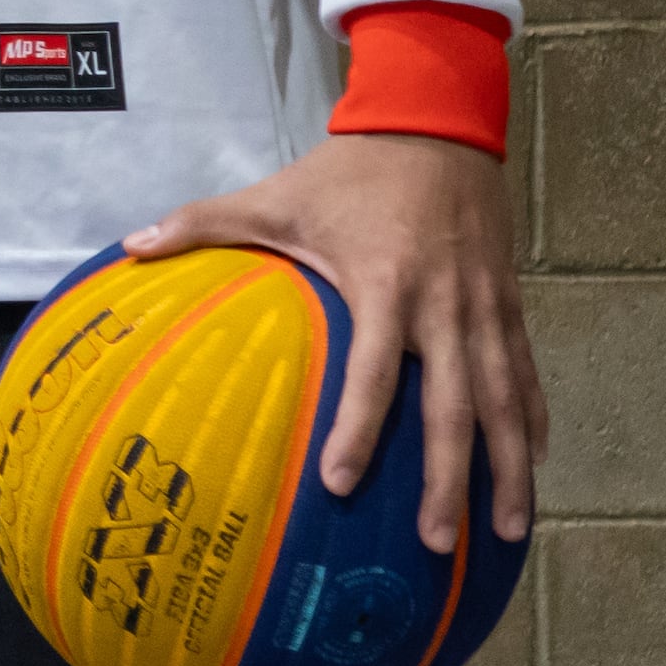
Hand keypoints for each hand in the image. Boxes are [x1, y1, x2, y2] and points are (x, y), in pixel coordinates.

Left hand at [128, 132, 540, 551]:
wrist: (435, 122)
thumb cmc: (349, 169)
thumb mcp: (275, 194)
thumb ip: (203, 222)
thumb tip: (129, 245)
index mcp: (386, 284)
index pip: (376, 374)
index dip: (360, 431)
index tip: (341, 483)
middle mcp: (445, 307)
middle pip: (456, 410)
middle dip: (451, 480)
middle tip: (438, 543)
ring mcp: (485, 308)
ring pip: (506, 402)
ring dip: (511, 468)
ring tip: (508, 530)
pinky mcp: (510, 303)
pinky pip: (527, 372)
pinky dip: (535, 419)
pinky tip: (535, 463)